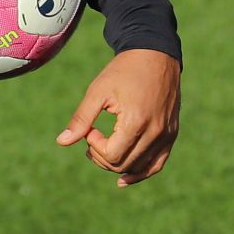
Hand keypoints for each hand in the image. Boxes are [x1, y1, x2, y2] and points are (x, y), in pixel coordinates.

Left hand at [57, 48, 179, 186]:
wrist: (155, 55)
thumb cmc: (124, 71)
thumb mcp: (98, 91)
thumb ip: (81, 118)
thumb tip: (62, 142)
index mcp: (136, 122)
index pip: (111, 155)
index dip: (94, 146)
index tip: (90, 128)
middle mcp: (155, 132)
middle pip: (123, 165)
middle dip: (102, 157)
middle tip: (92, 138)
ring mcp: (166, 135)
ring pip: (139, 167)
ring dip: (117, 165)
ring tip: (103, 149)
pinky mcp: (171, 134)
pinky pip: (157, 164)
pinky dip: (141, 173)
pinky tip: (123, 179)